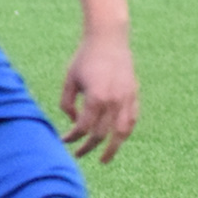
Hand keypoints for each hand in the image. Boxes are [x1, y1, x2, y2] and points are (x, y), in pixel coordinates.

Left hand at [59, 28, 139, 160]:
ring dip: (113, 148)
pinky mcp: (134, 94)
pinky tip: (118, 139)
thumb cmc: (85, 58)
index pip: (83, 128)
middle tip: (78, 155)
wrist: (108, 39)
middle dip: (88, 147)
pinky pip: (131, 120)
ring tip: (105, 159)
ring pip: (121, 132)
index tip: (63, 141)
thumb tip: (74, 121)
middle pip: (101, 135)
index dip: (72, 137)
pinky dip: (124, 132)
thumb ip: (67, 104)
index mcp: (96, 98)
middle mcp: (114, 101)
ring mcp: (126, 99)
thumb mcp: (69, 80)